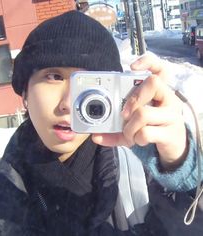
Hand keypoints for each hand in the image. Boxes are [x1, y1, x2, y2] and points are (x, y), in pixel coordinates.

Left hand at [92, 54, 187, 170]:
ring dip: (129, 128)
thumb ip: (115, 128)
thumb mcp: (132, 125)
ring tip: (129, 134)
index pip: (160, 68)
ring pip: (143, 113)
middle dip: (132, 100)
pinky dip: (136, 138)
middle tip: (124, 115)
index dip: (147, 62)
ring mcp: (172, 115)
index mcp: (159, 93)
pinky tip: (139, 140)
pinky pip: (145, 132)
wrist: (171, 146)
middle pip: (153, 83)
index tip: (132, 67)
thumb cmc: (150, 130)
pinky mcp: (171, 132)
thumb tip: (95, 136)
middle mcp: (168, 99)